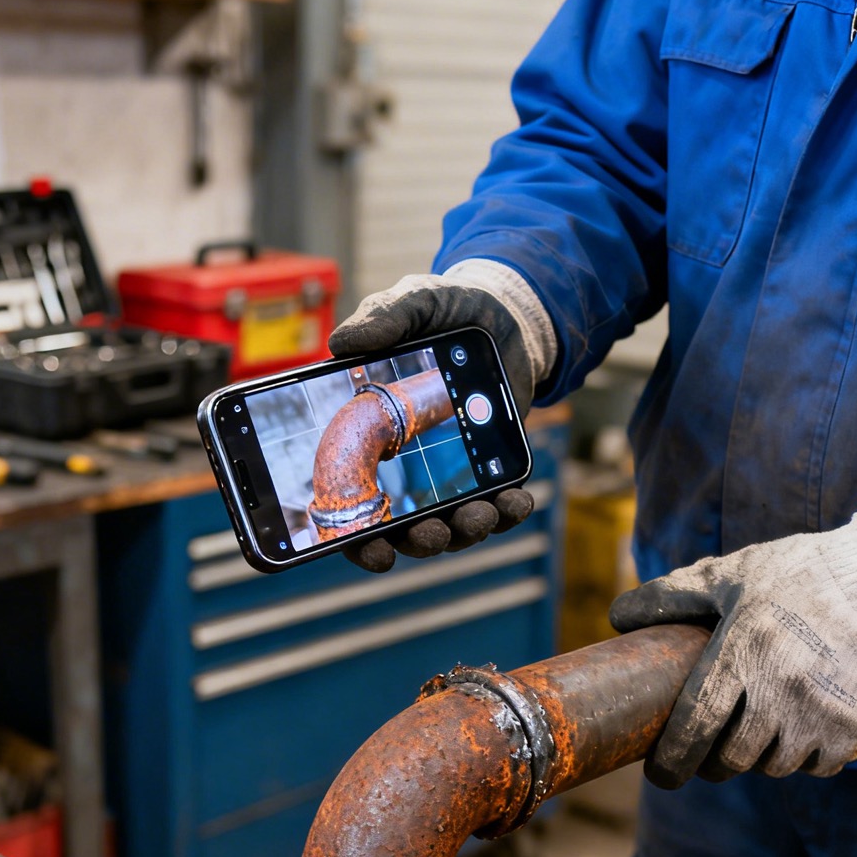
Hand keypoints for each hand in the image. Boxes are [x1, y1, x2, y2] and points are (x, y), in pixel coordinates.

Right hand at [327, 260, 555, 572]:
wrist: (503, 314)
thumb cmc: (444, 314)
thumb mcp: (413, 305)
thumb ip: (381, 321)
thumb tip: (338, 345)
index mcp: (370, 444)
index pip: (353, 508)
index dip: (357, 540)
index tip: (373, 551)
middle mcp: (407, 471)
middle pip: (406, 530)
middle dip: (419, 542)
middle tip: (431, 534)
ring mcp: (452, 475)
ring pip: (454, 525)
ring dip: (466, 530)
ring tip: (480, 515)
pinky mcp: (491, 469)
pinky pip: (498, 504)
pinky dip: (508, 510)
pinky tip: (517, 501)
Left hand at [609, 511, 856, 787]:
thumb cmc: (799, 573)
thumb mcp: (730, 574)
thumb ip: (671, 597)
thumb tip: (617, 617)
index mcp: (742, 654)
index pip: (695, 726)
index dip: (672, 760)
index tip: (661, 774)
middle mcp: (781, 691)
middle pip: (733, 759)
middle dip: (715, 763)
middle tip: (709, 752)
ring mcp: (824, 714)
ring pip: (776, 766)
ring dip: (762, 757)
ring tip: (757, 733)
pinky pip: (821, 765)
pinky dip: (807, 756)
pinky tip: (802, 730)